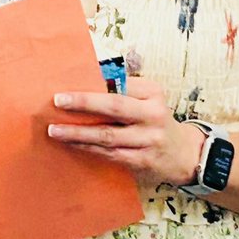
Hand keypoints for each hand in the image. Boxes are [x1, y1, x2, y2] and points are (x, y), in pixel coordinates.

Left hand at [46, 76, 205, 187]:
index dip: (94, 84)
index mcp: (152, 93)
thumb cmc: (153, 119)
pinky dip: (88, 148)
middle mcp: (153, 115)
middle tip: (57, 100)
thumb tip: (86, 78)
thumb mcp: (147, 98)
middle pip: (115, 106)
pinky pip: (109, 154)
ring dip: (78, 132)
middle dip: (84, 102)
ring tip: (54, 129)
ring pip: (108, 135)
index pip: (120, 84)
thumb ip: (122, 87)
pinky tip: (71, 144)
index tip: (69, 83)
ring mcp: (149, 139)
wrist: (184, 154)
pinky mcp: (142, 160)